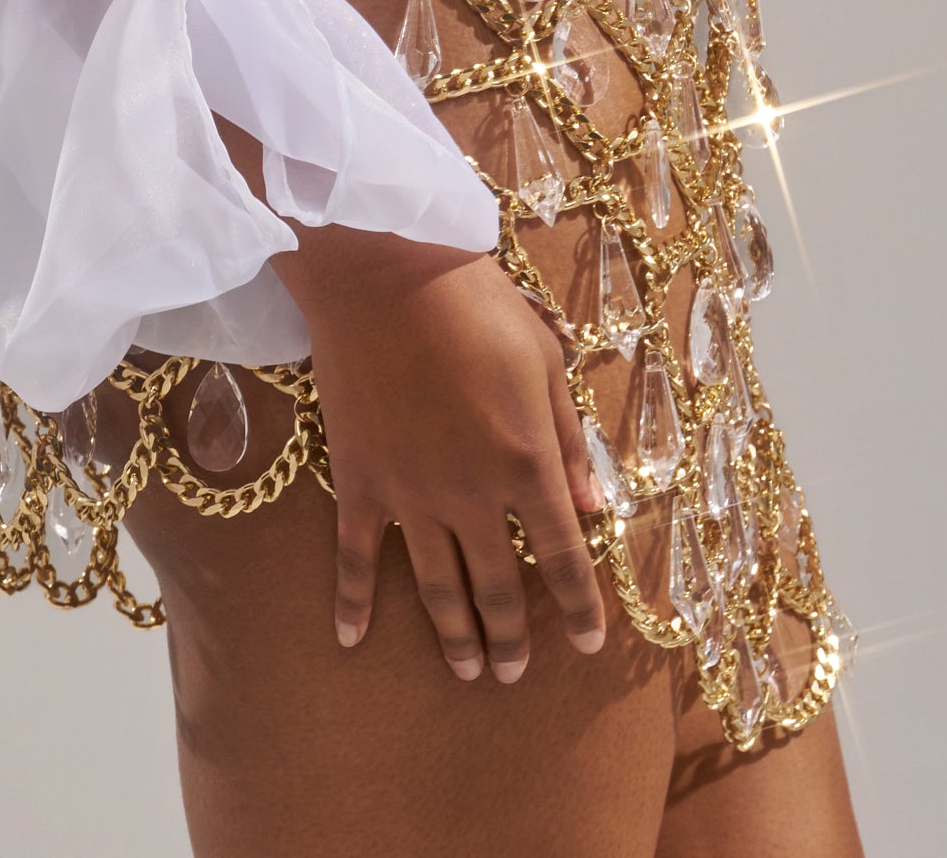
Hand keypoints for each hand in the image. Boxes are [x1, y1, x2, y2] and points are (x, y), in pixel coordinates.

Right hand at [280, 223, 608, 684]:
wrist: (385, 274)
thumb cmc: (477, 303)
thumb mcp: (546, 361)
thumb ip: (568, 439)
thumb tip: (595, 506)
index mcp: (527, 463)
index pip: (562, 557)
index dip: (578, 607)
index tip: (587, 643)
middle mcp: (472, 494)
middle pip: (497, 587)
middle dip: (511, 637)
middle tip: (514, 673)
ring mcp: (410, 495)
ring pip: (437, 586)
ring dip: (454, 637)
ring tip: (468, 672)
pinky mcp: (360, 481)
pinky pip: (355, 558)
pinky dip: (353, 603)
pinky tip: (351, 640)